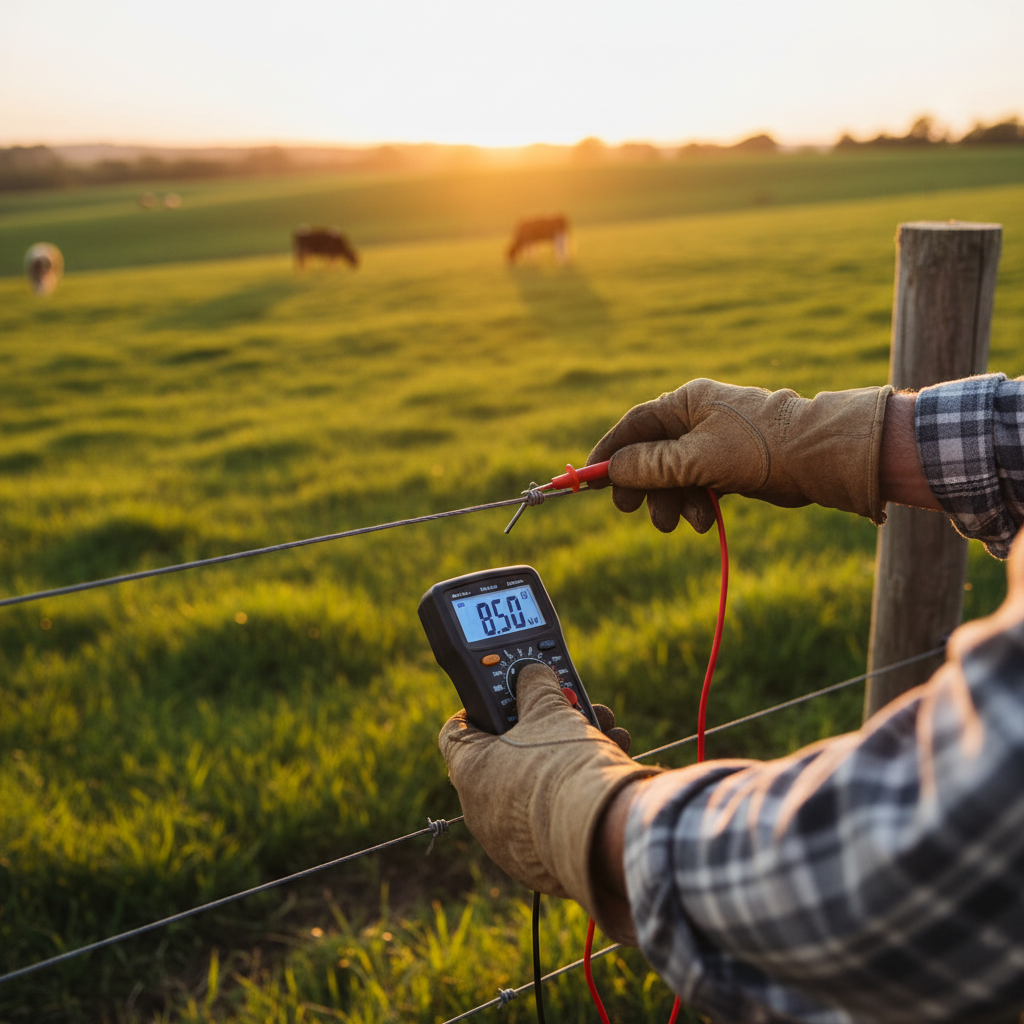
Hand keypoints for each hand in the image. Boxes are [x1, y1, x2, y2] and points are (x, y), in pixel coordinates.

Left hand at [438, 664, 658, 940]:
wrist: (606, 833)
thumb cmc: (565, 766)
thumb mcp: (550, 710)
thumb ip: (535, 686)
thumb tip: (532, 675)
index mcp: (470, 772)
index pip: (458, 730)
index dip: (482, 704)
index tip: (510, 692)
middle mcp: (482, 811)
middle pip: (507, 753)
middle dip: (543, 724)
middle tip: (569, 705)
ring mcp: (512, 842)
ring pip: (538, 782)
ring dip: (571, 750)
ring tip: (605, 729)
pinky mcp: (544, 861)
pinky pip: (556, 814)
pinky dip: (579, 789)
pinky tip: (612, 762)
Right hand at [586, 378, 891, 533]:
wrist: (820, 459)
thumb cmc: (760, 448)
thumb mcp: (696, 458)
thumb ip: (650, 465)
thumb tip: (613, 469)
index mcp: (686, 403)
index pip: (634, 425)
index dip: (609, 452)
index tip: (589, 478)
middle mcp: (697, 419)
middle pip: (650, 454)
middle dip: (642, 485)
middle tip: (631, 509)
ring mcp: (714, 443)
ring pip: (674, 476)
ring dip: (671, 502)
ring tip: (679, 523)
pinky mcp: (730, 466)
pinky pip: (698, 487)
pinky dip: (696, 504)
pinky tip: (704, 520)